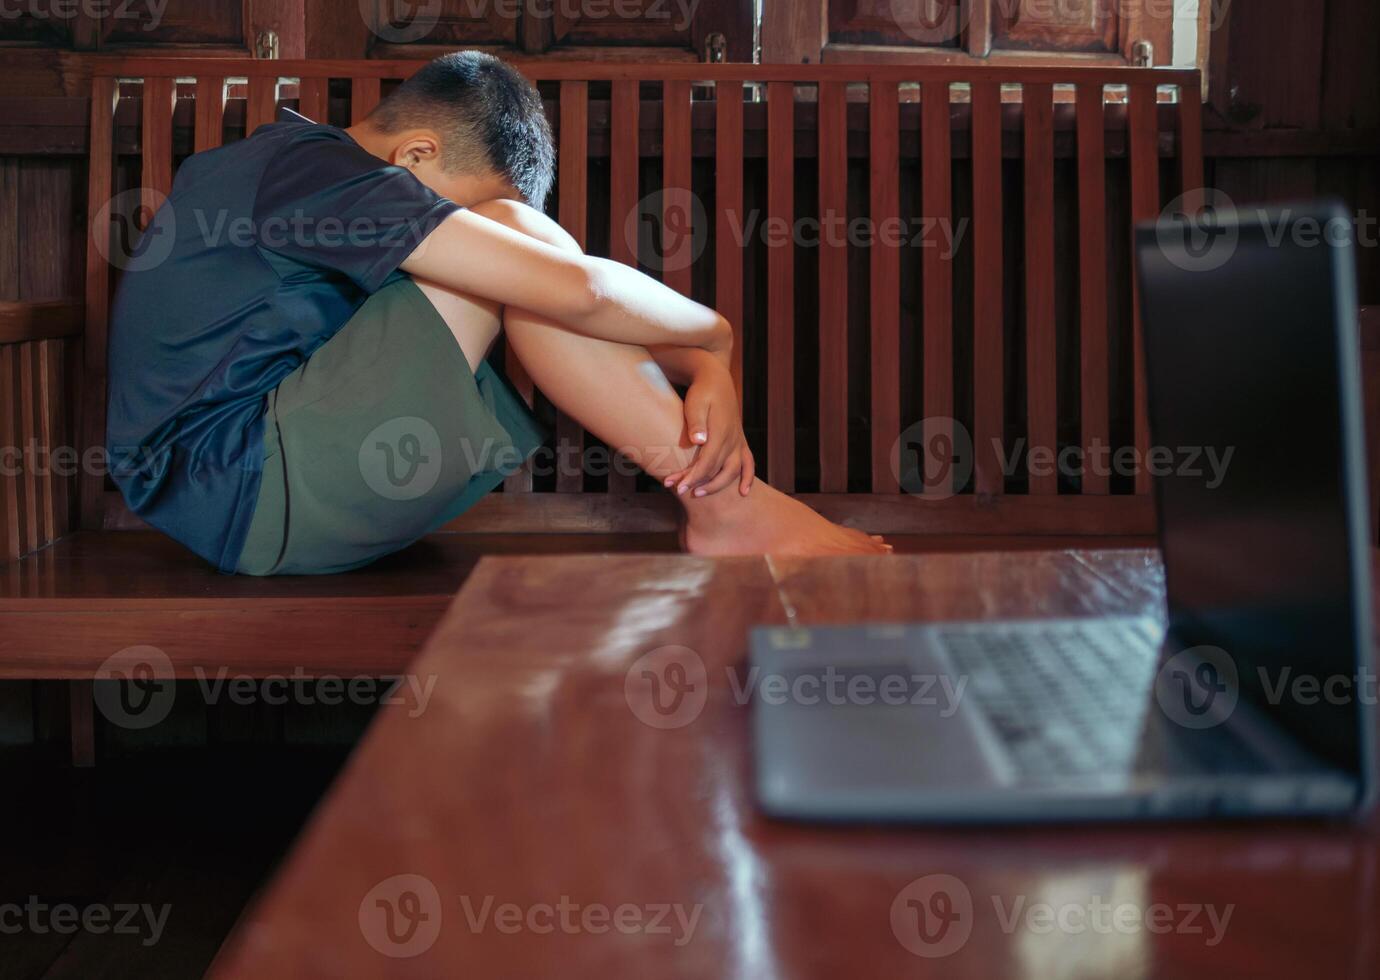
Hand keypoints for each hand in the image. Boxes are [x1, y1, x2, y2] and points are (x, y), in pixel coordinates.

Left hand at [663, 361, 754, 497]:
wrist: (716, 380)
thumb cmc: (702, 392)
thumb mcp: (695, 402)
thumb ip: (696, 422)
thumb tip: (699, 441)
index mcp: (721, 431)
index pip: (707, 462)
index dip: (692, 476)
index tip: (677, 485)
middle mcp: (732, 439)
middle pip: (717, 469)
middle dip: (699, 483)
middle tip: (681, 490)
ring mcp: (738, 441)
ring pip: (733, 470)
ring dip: (717, 484)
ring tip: (700, 493)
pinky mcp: (740, 441)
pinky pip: (749, 463)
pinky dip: (748, 477)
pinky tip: (742, 492)